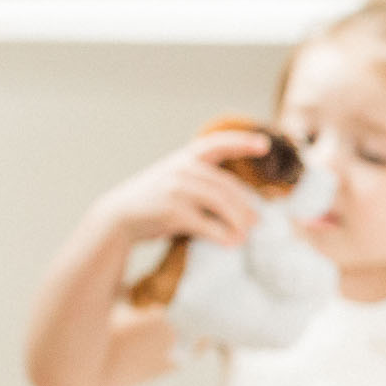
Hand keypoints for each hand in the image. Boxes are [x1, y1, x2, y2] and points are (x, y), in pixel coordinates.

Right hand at [95, 128, 272, 247]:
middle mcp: (183, 169)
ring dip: (239, 223)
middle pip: (228, 187)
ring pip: (222, 205)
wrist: (119, 217)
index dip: (242, 142)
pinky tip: (231, 243)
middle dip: (246, 206)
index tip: (265, 144)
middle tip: (257, 222)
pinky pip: (208, 225)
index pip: (218, 144)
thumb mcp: (176, 181)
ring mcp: (177, 189)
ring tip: (245, 236)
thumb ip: (204, 183)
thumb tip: (246, 209)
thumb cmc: (155, 202)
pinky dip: (223, 236)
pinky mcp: (174, 212)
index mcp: (186, 158)